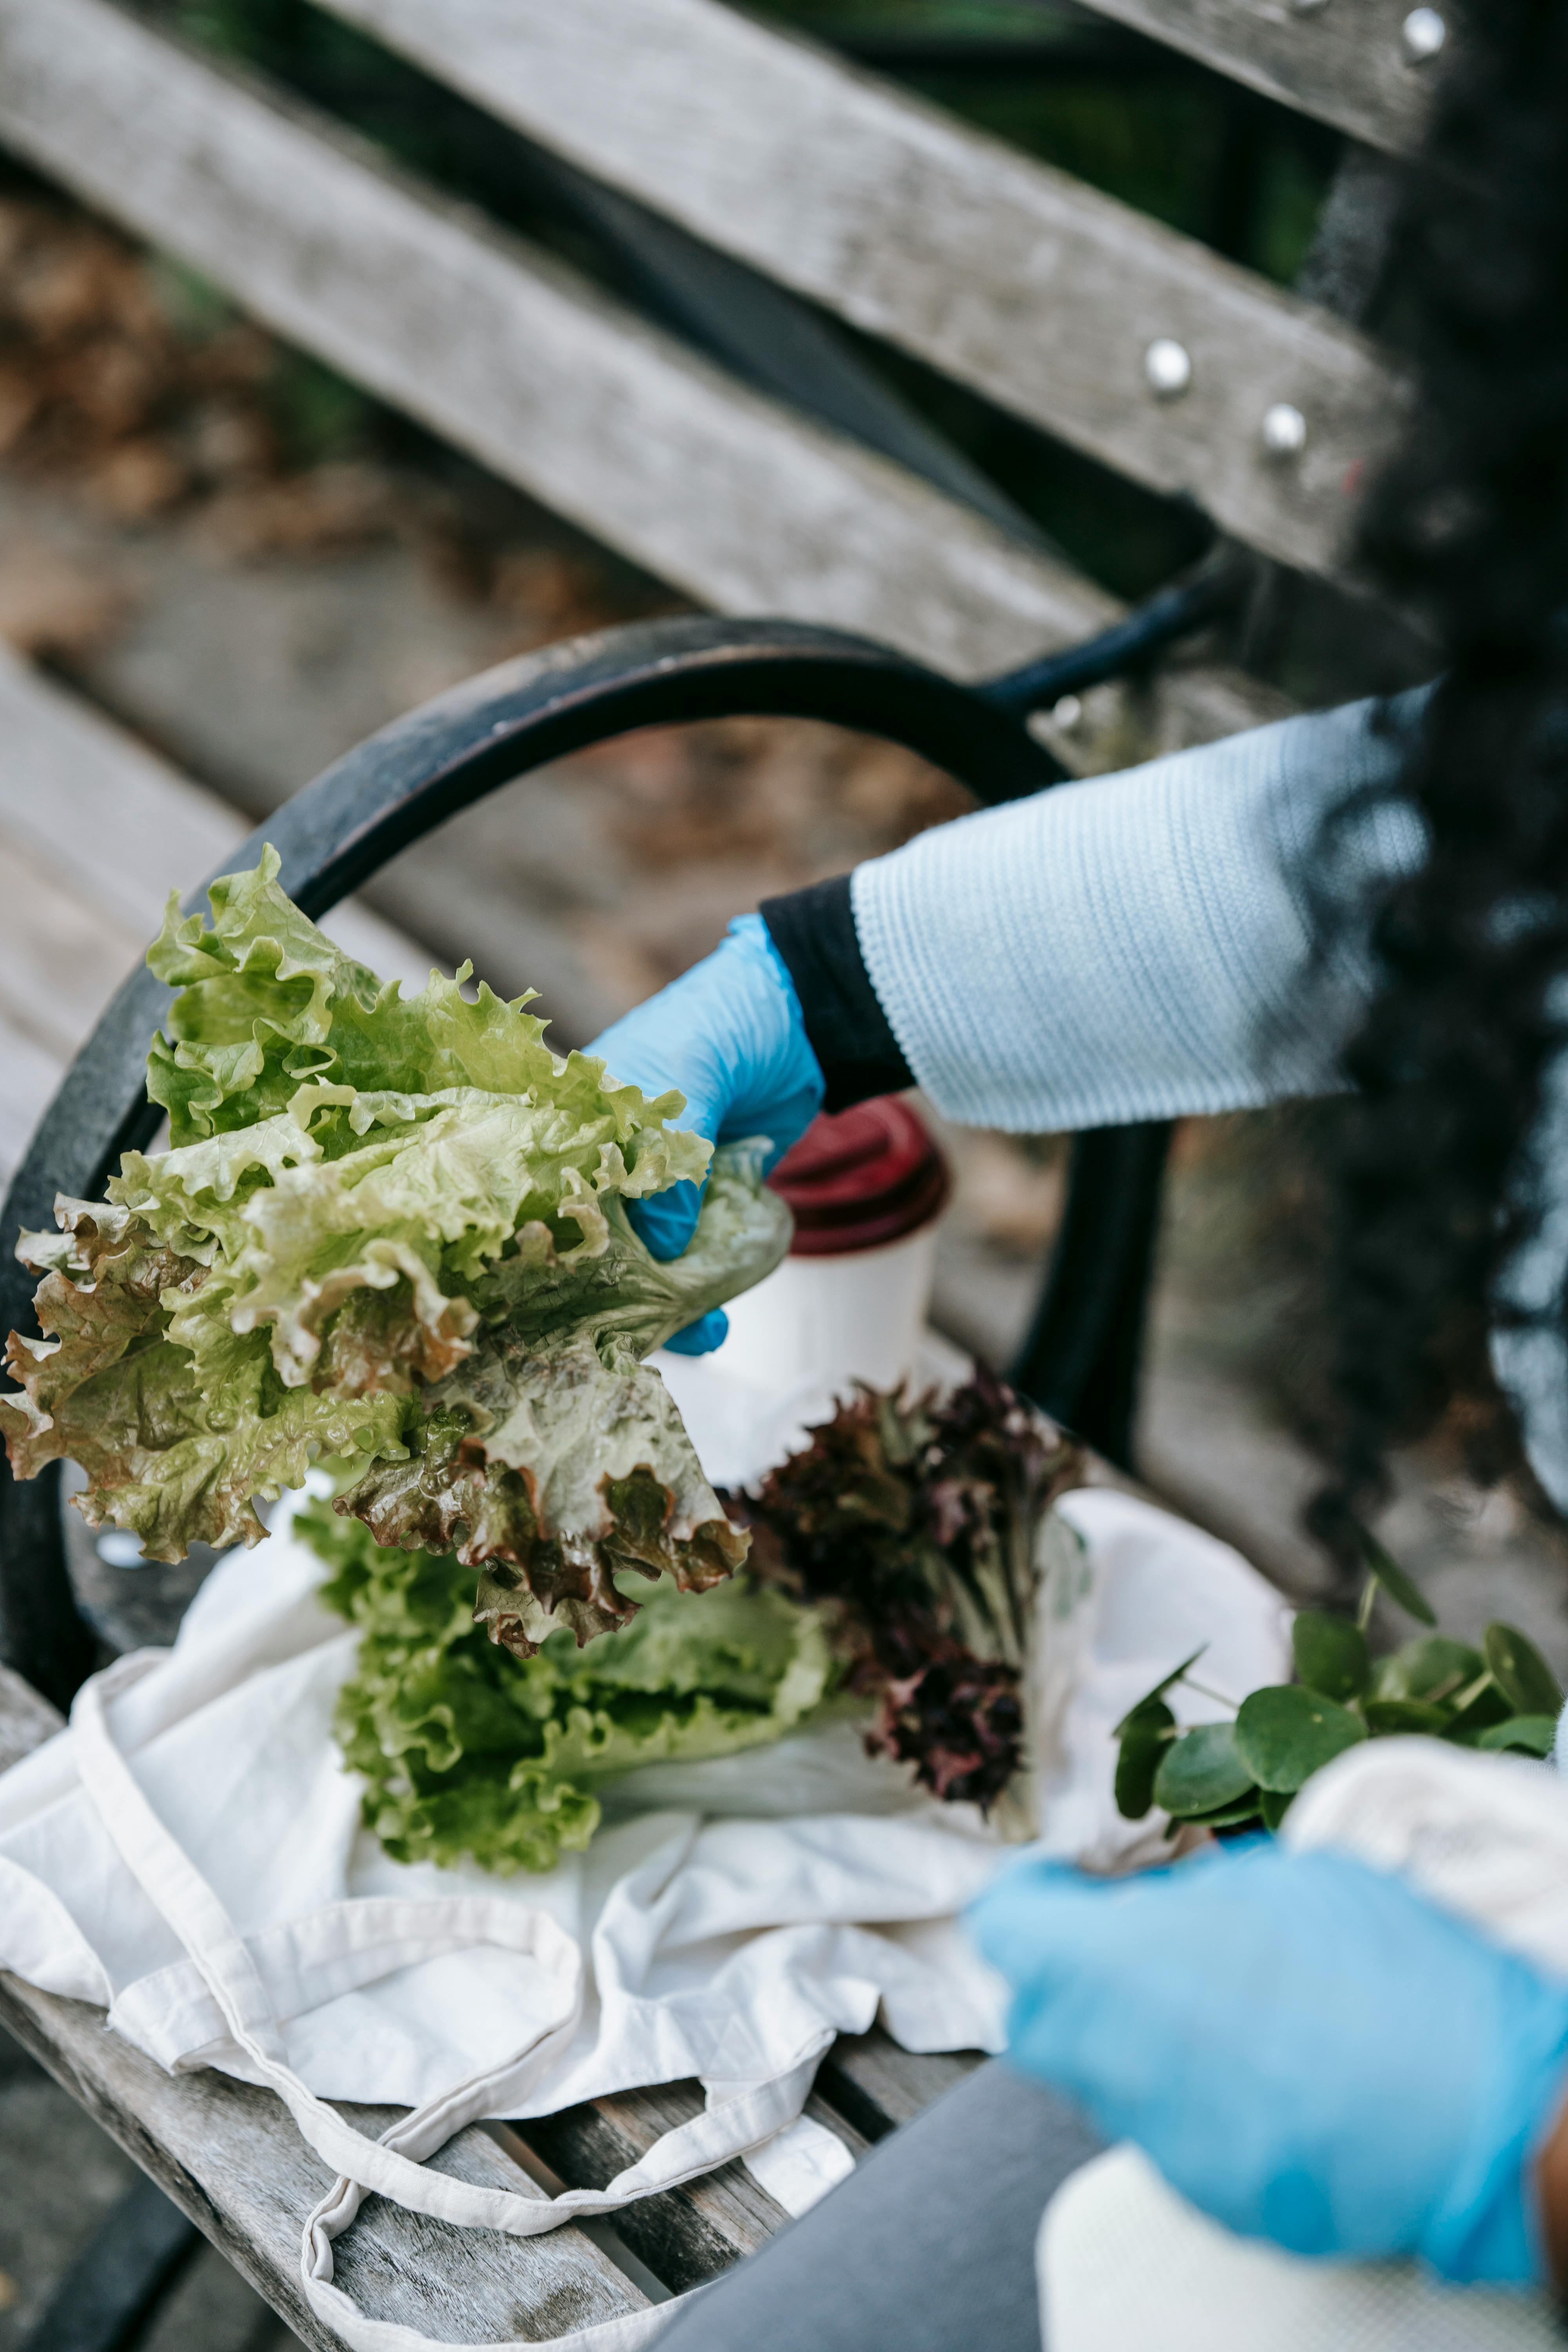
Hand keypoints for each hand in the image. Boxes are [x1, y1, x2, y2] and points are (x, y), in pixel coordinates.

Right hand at [587, 914, 822, 1352]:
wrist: (801, 1017)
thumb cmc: (724, 1025)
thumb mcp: (692, 1081)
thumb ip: (675, 1162)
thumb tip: (664, 1248)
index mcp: (577, 1120)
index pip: (546, 1196)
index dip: (547, 1250)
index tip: (554, 1307)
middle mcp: (607, 1159)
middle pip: (592, 1239)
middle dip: (608, 1294)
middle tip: (624, 1344)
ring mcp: (657, 1184)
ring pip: (646, 1258)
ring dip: (663, 1302)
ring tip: (688, 1340)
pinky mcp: (702, 1199)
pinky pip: (693, 1254)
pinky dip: (703, 1289)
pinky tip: (713, 1324)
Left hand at [969, 1842, 1567, 2284]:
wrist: (1480, 2103)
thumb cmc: (1382, 1969)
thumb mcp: (1272, 1880)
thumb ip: (1178, 1899)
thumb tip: (1145, 1911)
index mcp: (1109, 1968)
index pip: (1005, 1926)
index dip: (1032, 1891)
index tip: (1073, 1876)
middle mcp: (1114, 2064)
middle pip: (1043, 2014)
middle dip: (1074, 1972)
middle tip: (1142, 1939)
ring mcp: (1165, 2146)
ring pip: (1115, 2080)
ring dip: (1146, 2036)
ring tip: (1235, 2004)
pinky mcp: (1221, 2200)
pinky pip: (1181, 2137)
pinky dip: (1206, 2098)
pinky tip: (1278, 2071)